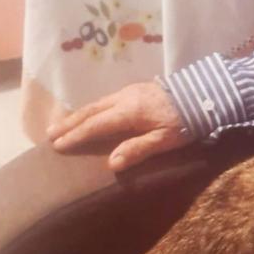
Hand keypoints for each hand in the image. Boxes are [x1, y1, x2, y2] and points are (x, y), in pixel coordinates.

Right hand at [47, 82, 191, 170]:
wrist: (204, 93)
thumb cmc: (187, 121)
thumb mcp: (166, 140)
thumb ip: (138, 150)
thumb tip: (112, 164)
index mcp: (129, 112)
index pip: (95, 125)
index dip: (76, 136)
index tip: (57, 146)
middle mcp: (124, 98)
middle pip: (90, 111)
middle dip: (68, 124)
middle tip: (49, 135)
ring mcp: (129, 91)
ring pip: (96, 103)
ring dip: (77, 115)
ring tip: (61, 126)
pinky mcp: (136, 90)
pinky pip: (105, 100)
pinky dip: (90, 110)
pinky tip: (88, 116)